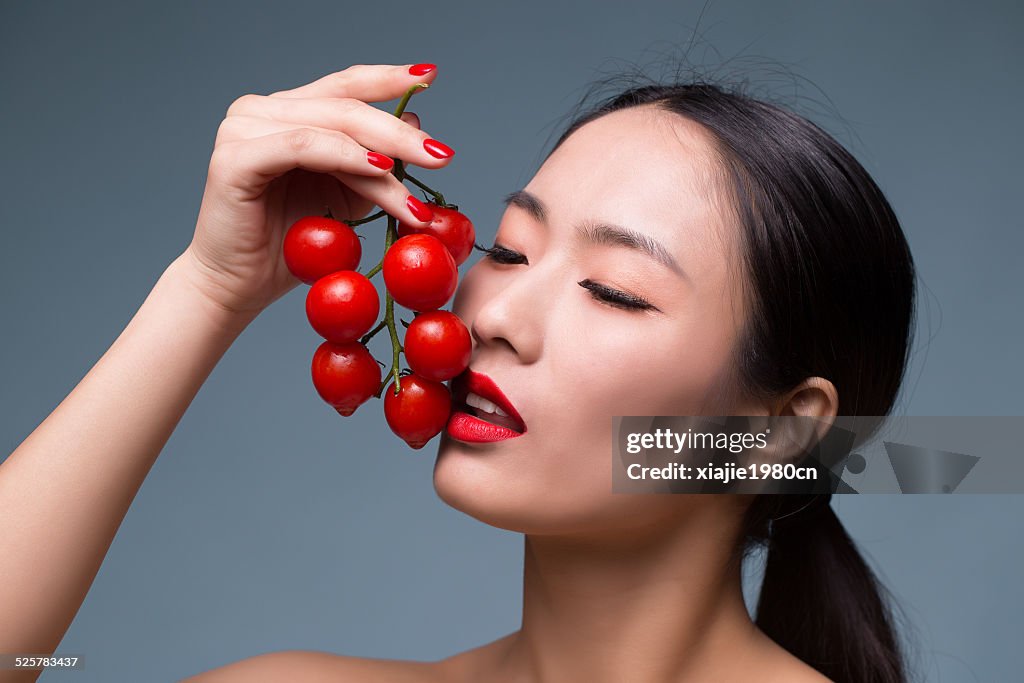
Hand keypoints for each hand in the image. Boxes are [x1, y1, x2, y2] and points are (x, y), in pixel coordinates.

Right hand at [182, 63, 452, 317]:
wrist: (241, 287)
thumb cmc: (291, 246)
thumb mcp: (348, 198)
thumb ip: (376, 163)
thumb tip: (418, 126)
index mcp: (287, 112)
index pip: (344, 85)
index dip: (388, 79)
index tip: (429, 76)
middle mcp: (261, 111)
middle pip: (345, 106)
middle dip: (400, 132)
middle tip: (442, 156)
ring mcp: (244, 129)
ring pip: (332, 128)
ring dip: (385, 155)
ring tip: (422, 182)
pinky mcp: (236, 158)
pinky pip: (304, 148)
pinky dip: (346, 157)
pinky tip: (381, 172)